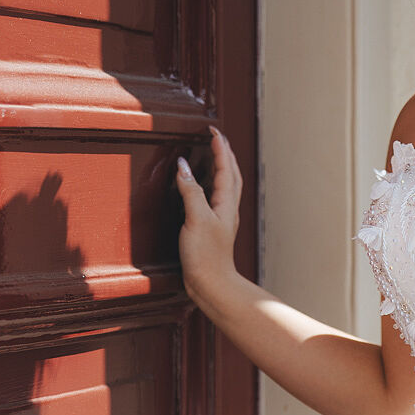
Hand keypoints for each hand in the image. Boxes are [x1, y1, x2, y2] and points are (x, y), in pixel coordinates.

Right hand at [174, 127, 241, 297]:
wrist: (212, 285)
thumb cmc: (206, 256)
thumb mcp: (196, 219)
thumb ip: (190, 190)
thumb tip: (184, 165)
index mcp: (226, 203)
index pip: (225, 167)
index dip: (220, 147)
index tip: (213, 130)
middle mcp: (228, 208)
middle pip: (231, 174)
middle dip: (225, 154)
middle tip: (216, 137)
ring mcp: (222, 218)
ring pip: (226, 186)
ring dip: (221, 168)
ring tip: (214, 155)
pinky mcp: (213, 228)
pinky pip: (215, 198)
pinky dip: (211, 185)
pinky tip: (202, 189)